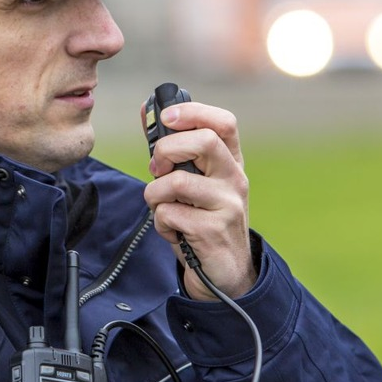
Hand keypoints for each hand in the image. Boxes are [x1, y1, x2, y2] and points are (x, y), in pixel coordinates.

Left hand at [143, 101, 254, 300]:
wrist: (224, 271)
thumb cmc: (202, 219)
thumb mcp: (192, 180)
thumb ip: (172, 148)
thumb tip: (147, 110)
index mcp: (230, 161)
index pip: (224, 122)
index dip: (193, 111)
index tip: (166, 117)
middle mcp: (234, 178)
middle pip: (204, 141)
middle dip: (167, 150)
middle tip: (157, 169)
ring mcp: (228, 204)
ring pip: (177, 182)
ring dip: (155, 195)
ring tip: (162, 208)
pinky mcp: (213, 230)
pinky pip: (169, 214)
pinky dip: (160, 223)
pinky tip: (173, 231)